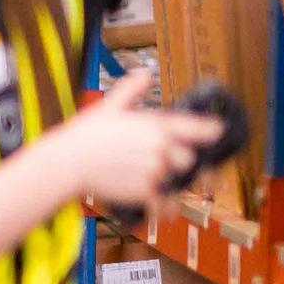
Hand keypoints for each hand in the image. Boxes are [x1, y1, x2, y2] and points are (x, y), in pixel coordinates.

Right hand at [44, 78, 225, 208]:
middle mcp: (161, 148)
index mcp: (157, 125)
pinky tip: (163, 210)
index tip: (217, 131)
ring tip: (154, 183)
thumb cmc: (84, 135)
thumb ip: (132, 90)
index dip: (211, 131)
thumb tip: (145, 72)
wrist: (67, 162)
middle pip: (188, 160)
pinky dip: (164, 209)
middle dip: (178, 163)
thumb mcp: (109, 106)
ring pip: (175, 182)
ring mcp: (155, 171)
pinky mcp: (145, 191)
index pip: (198, 128)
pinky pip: (164, 203)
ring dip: (168, 184)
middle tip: (164, 164)